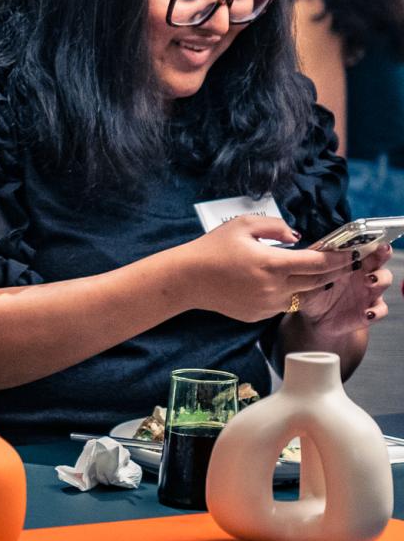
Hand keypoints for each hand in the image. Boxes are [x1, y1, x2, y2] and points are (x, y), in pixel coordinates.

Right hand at [172, 215, 355, 322]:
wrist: (187, 279)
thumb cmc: (213, 248)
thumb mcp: (243, 225)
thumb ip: (276, 226)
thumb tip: (297, 236)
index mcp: (272, 264)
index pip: (318, 263)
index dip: (339, 258)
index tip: (353, 253)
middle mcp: (274, 288)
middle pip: (317, 281)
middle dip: (335, 271)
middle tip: (347, 262)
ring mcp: (266, 305)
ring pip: (302, 295)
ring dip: (313, 284)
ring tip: (318, 272)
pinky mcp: (258, 315)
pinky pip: (283, 304)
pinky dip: (289, 293)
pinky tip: (284, 283)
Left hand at [294, 241, 390, 336]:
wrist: (315, 319)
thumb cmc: (315, 293)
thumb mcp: (310, 279)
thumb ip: (313, 267)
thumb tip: (308, 254)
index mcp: (351, 263)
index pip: (364, 247)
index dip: (370, 242)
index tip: (373, 238)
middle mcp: (363, 274)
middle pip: (380, 260)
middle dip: (382, 254)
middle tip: (380, 251)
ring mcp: (368, 293)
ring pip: (383, 281)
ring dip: (379, 279)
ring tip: (369, 281)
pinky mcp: (368, 311)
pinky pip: (379, 310)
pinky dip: (375, 311)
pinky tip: (367, 312)